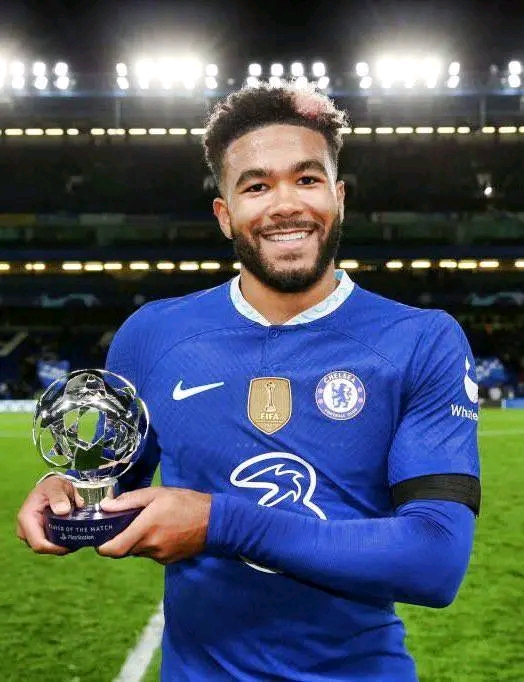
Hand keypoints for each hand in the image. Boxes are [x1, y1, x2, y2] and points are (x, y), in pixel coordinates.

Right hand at [16, 476, 83, 554]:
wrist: (52, 486)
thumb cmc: (52, 485)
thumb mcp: (56, 486)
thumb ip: (58, 496)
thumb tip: (62, 511)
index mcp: (27, 519)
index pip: (39, 543)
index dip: (55, 548)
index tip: (72, 544)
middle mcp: (26, 529)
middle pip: (44, 548)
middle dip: (61, 547)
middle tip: (79, 541)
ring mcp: (32, 533)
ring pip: (48, 547)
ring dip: (63, 545)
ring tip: (79, 537)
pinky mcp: (40, 534)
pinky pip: (51, 543)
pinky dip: (62, 542)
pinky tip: (74, 536)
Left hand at [97, 487, 211, 563]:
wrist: (215, 522)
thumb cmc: (185, 502)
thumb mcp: (157, 494)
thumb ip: (129, 501)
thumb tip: (105, 506)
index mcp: (144, 530)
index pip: (112, 549)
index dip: (101, 546)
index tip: (99, 536)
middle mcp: (149, 547)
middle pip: (123, 550)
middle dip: (119, 539)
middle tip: (123, 523)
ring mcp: (159, 556)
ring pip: (137, 551)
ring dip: (136, 540)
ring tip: (147, 523)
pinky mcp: (168, 560)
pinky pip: (151, 553)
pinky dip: (149, 544)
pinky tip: (161, 530)